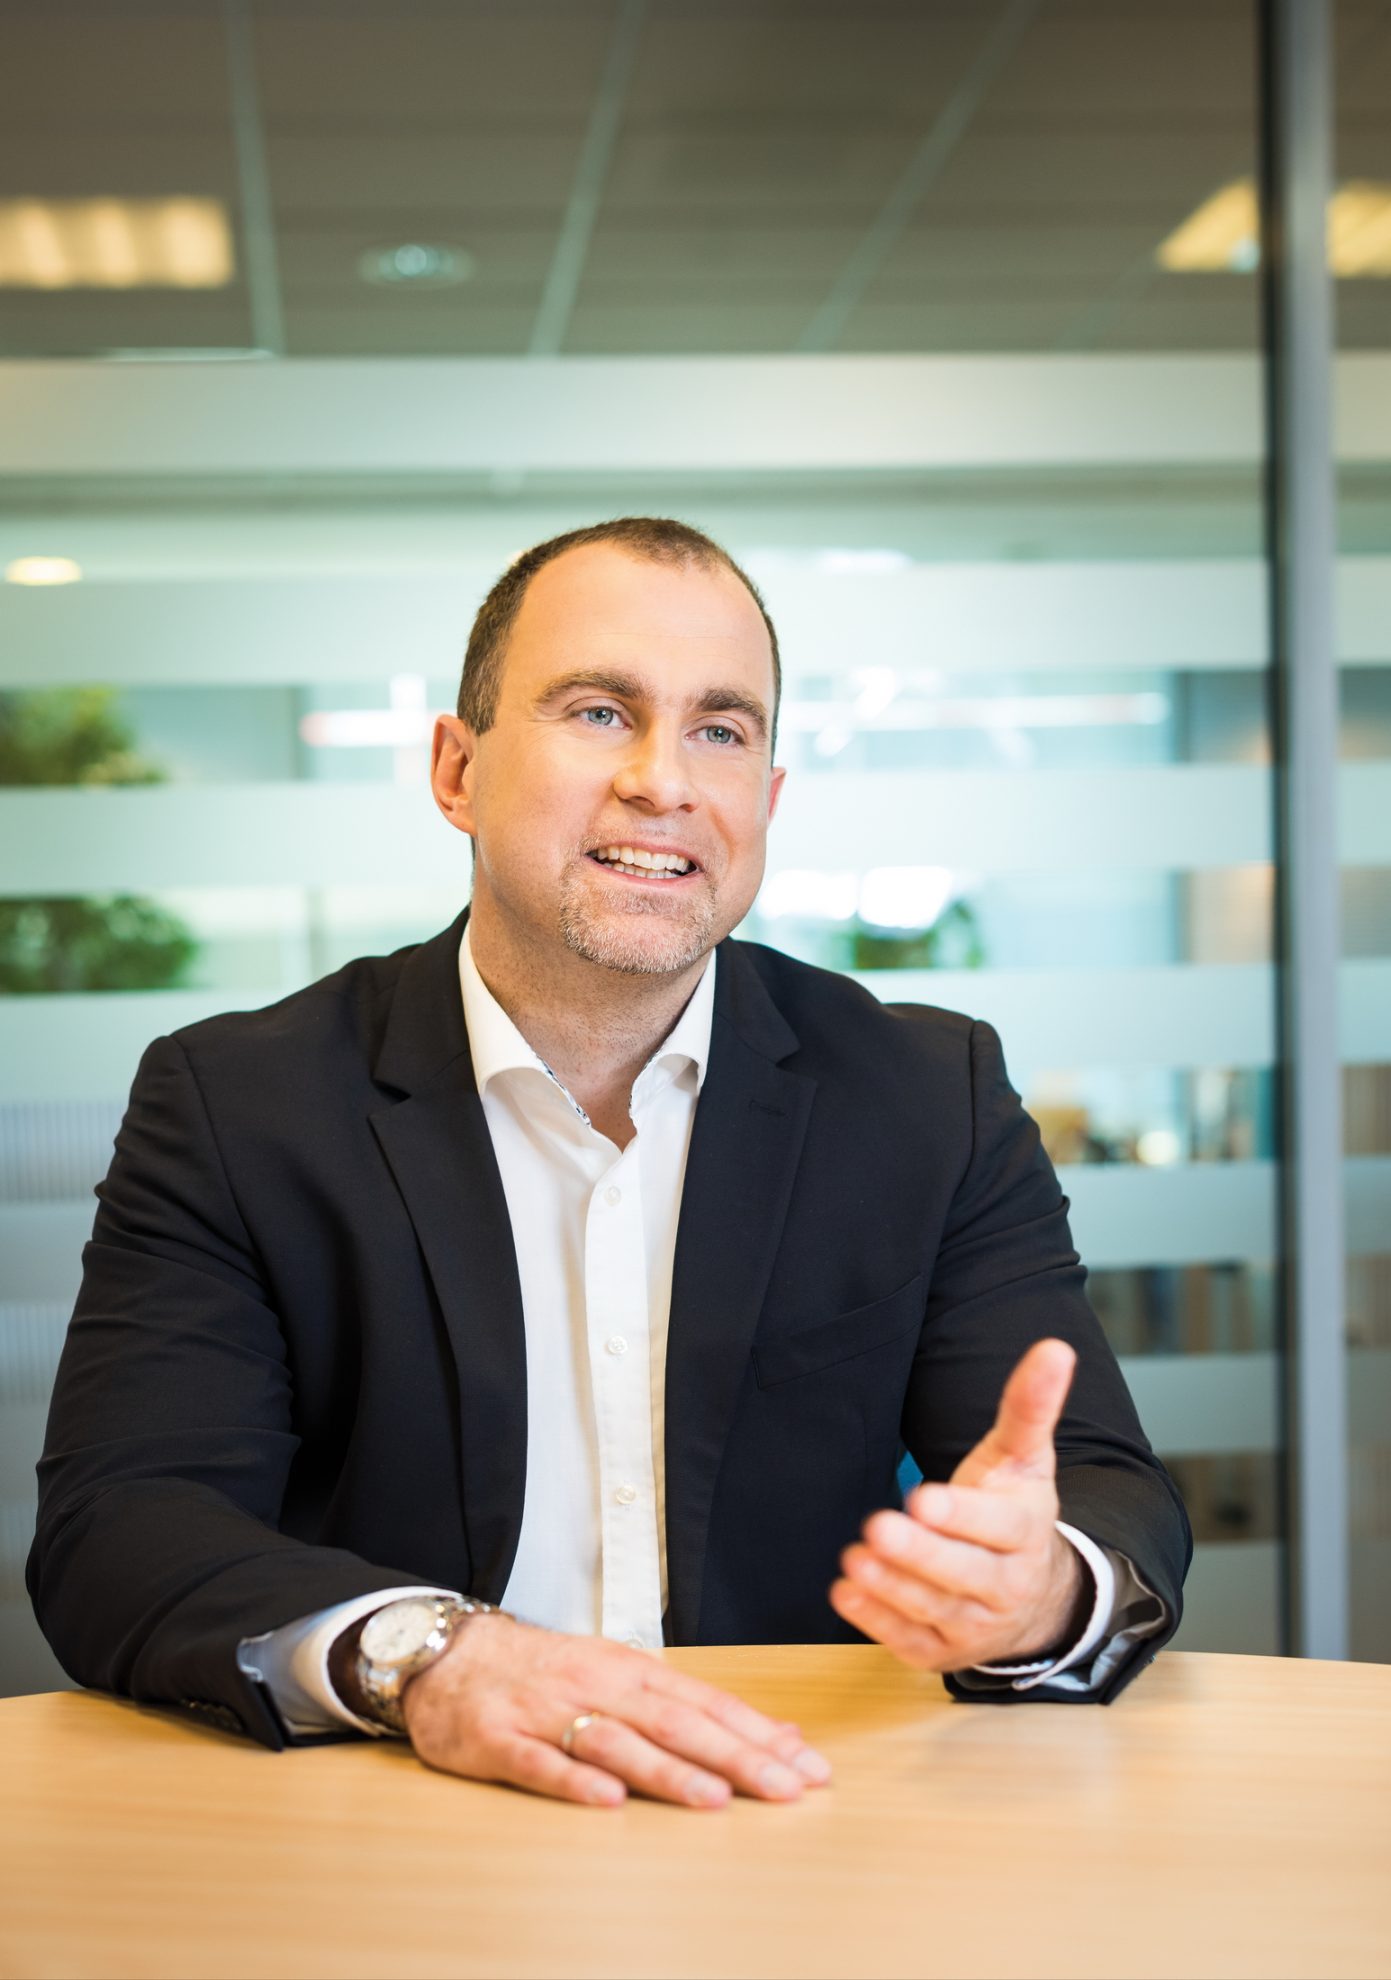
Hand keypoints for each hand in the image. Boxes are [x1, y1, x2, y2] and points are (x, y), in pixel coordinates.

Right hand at [400, 1611, 832, 1808]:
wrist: (447, 1654)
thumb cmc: (545, 1671)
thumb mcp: (623, 1676)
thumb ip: (695, 1708)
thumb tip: (777, 1733)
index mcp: (632, 1671)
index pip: (709, 1704)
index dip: (760, 1736)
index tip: (809, 1767)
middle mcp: (598, 1686)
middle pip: (676, 1724)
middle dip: (735, 1757)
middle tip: (785, 1788)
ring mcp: (547, 1712)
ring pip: (616, 1742)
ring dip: (666, 1772)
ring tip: (714, 1798)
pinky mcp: (499, 1739)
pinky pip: (540, 1763)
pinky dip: (574, 1780)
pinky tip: (606, 1800)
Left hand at [829, 1337, 1088, 1672]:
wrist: (1034, 1594)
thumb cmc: (1014, 1512)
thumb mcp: (1023, 1457)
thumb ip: (1030, 1405)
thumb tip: (1054, 1347)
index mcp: (1025, 1531)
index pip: (997, 1526)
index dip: (961, 1515)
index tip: (923, 1497)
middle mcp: (1006, 1584)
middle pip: (964, 1574)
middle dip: (920, 1554)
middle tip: (877, 1526)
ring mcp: (975, 1623)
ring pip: (934, 1609)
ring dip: (892, 1587)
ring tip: (854, 1558)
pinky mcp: (943, 1650)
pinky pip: (910, 1643)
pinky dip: (878, 1623)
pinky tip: (846, 1595)